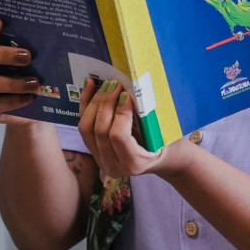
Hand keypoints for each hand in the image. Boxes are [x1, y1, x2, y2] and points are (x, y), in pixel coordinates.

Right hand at [0, 14, 39, 123]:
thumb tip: (57, 39)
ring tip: (34, 84)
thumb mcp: (30, 59)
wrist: (28, 105)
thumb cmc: (28, 73)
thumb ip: (33, 47)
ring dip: (12, 83)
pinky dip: (13, 101)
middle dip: (5, 55)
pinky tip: (28, 98)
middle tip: (27, 57)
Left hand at [75, 74, 195, 180]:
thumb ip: (150, 118)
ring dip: (95, 102)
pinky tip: (90, 85)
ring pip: (87, 128)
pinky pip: (83, 125)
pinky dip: (85, 104)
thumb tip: (137, 90)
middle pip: (99, 131)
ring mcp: (99, 159)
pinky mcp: (92, 149)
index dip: (120, 113)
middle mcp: (113, 165)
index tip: (126, 94)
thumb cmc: (165, 144)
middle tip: (115, 84)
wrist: (157, 159)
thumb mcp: (164, 135)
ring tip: (106, 84)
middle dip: (106, 103)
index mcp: (133, 163)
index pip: (119, 136)